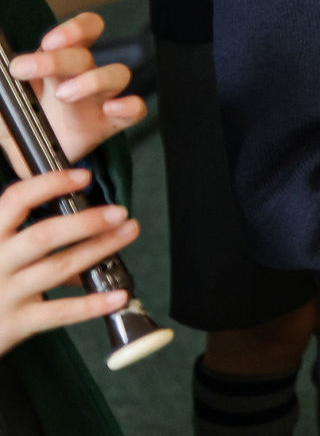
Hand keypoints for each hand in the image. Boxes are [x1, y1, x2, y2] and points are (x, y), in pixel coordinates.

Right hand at [0, 168, 137, 356]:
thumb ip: (26, 241)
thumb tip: (77, 231)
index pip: (16, 201)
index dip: (50, 184)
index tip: (82, 176)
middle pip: (44, 235)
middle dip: (86, 221)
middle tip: (119, 212)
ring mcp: (5, 293)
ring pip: (59, 267)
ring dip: (99, 249)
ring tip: (127, 234)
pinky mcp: (16, 323)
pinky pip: (60, 312)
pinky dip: (93, 303)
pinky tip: (118, 294)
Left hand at [1, 13, 144, 171]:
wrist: (32, 157)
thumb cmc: (22, 121)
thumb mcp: (5, 102)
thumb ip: (3, 88)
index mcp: (62, 62)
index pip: (82, 31)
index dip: (72, 31)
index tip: (48, 42)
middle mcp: (84, 76)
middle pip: (85, 56)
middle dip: (56, 60)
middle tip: (25, 69)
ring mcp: (100, 100)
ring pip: (117, 75)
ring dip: (92, 80)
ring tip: (63, 95)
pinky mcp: (110, 124)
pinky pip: (135, 111)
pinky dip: (129, 106)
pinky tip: (111, 108)